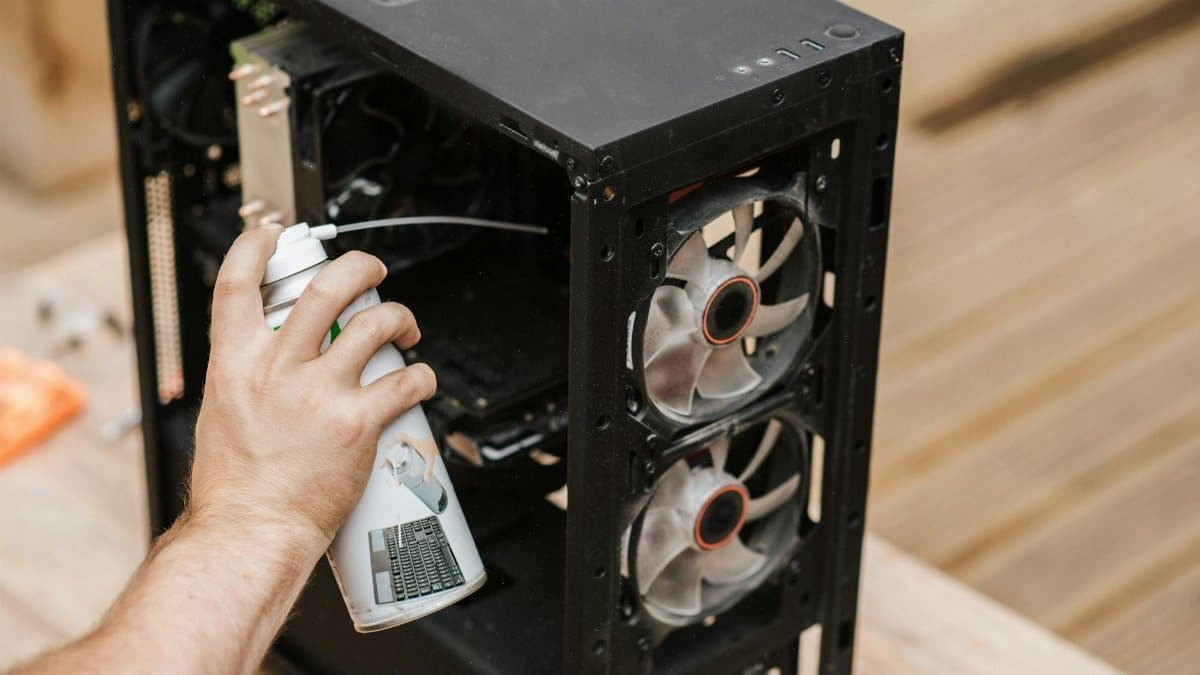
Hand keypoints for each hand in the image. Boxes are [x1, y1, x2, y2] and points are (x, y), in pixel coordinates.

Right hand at [188, 225, 436, 549]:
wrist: (250, 532)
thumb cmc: (235, 488)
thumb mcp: (221, 414)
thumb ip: (246, 378)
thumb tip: (267, 361)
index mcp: (234, 363)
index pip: (236, 284)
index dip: (255, 246)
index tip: (274, 233)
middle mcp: (277, 368)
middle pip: (325, 288)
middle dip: (359, 267)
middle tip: (373, 271)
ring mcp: (318, 392)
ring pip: (374, 325)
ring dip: (400, 318)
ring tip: (406, 330)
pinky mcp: (356, 422)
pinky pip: (403, 382)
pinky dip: (422, 376)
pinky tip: (421, 380)